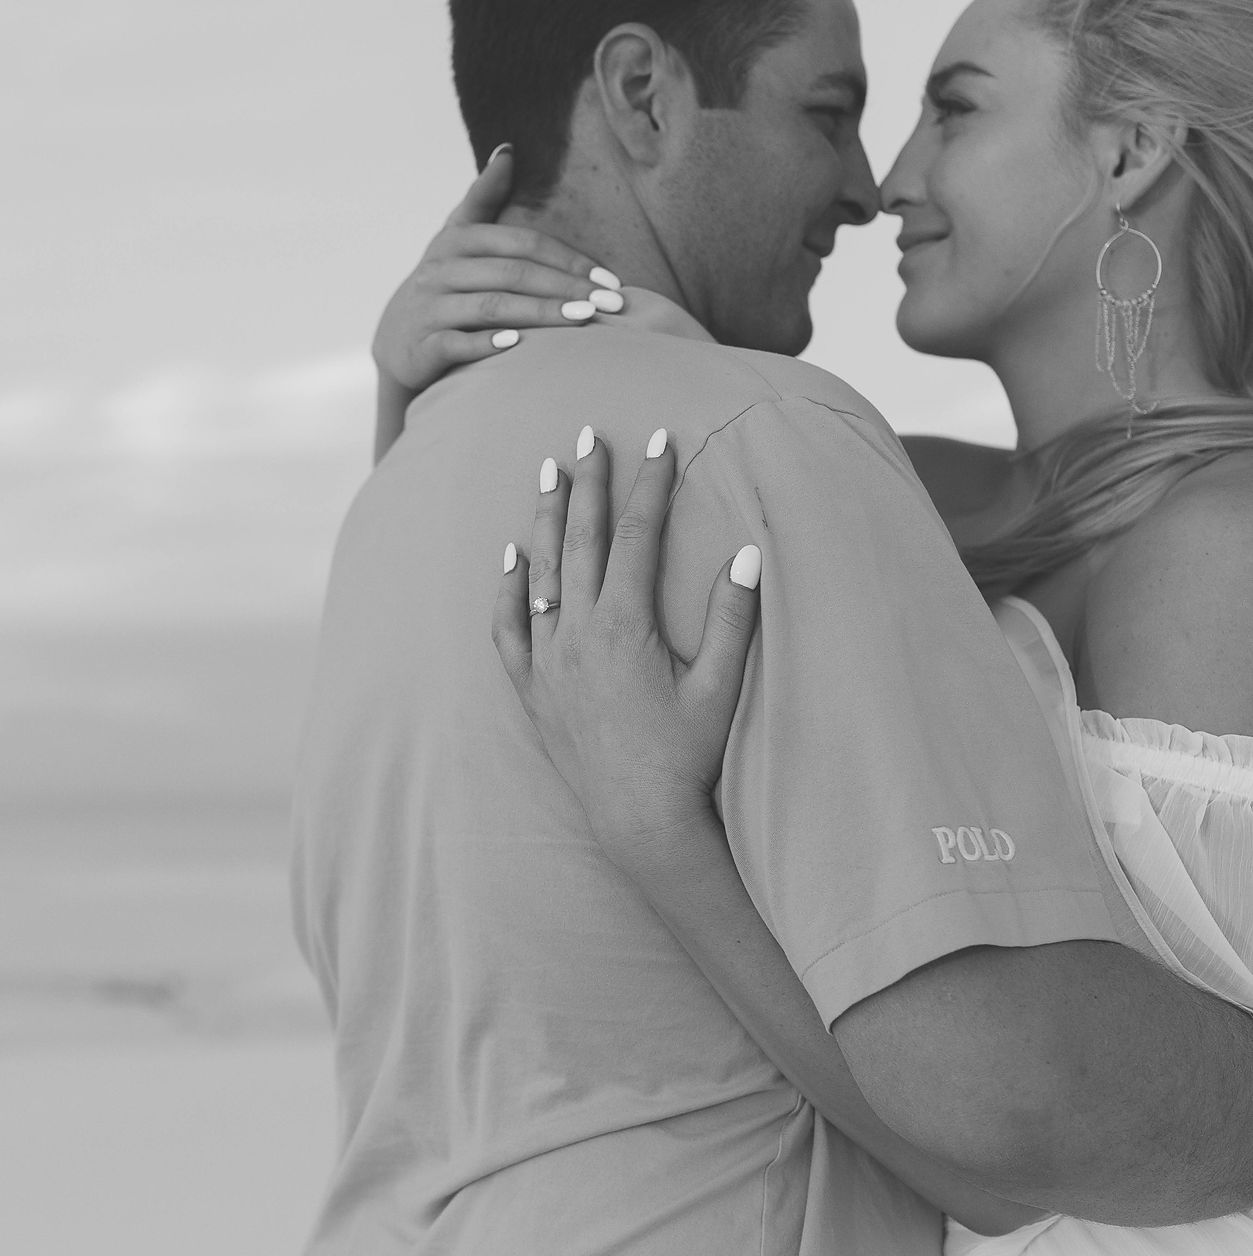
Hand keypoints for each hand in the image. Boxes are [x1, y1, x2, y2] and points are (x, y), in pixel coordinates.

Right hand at [372, 146, 624, 397]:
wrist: (397, 341)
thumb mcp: (456, 237)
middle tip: (608, 303)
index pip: (522, 243)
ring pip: (492, 307)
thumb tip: (508, 149)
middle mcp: (441, 270)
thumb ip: (482, 196)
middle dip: (565, 287)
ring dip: (541, 313)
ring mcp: (430, 308)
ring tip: (582, 320)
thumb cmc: (442, 285)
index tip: (608, 278)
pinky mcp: (422, 346)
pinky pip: (457, 344)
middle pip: (513, 273)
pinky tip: (519, 345)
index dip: (568, 258)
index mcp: (457, 240)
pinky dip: (487, 344)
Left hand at [491, 429, 761, 880]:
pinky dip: (508, 590)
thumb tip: (747, 553)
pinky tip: (508, 558)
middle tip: (587, 435)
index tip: (658, 441)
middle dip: (587, 484)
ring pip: (539, 574)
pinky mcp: (532, 689)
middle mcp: (577, 635)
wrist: (637, 819)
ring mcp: (548, 661)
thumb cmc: (686, 757)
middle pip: (580, 541)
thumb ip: (732, 618)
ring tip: (547, 474)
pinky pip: (509, 629)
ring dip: (543, 520)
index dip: (650, 485)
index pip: (637, 536)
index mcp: (625, 626)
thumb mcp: (719, 686)